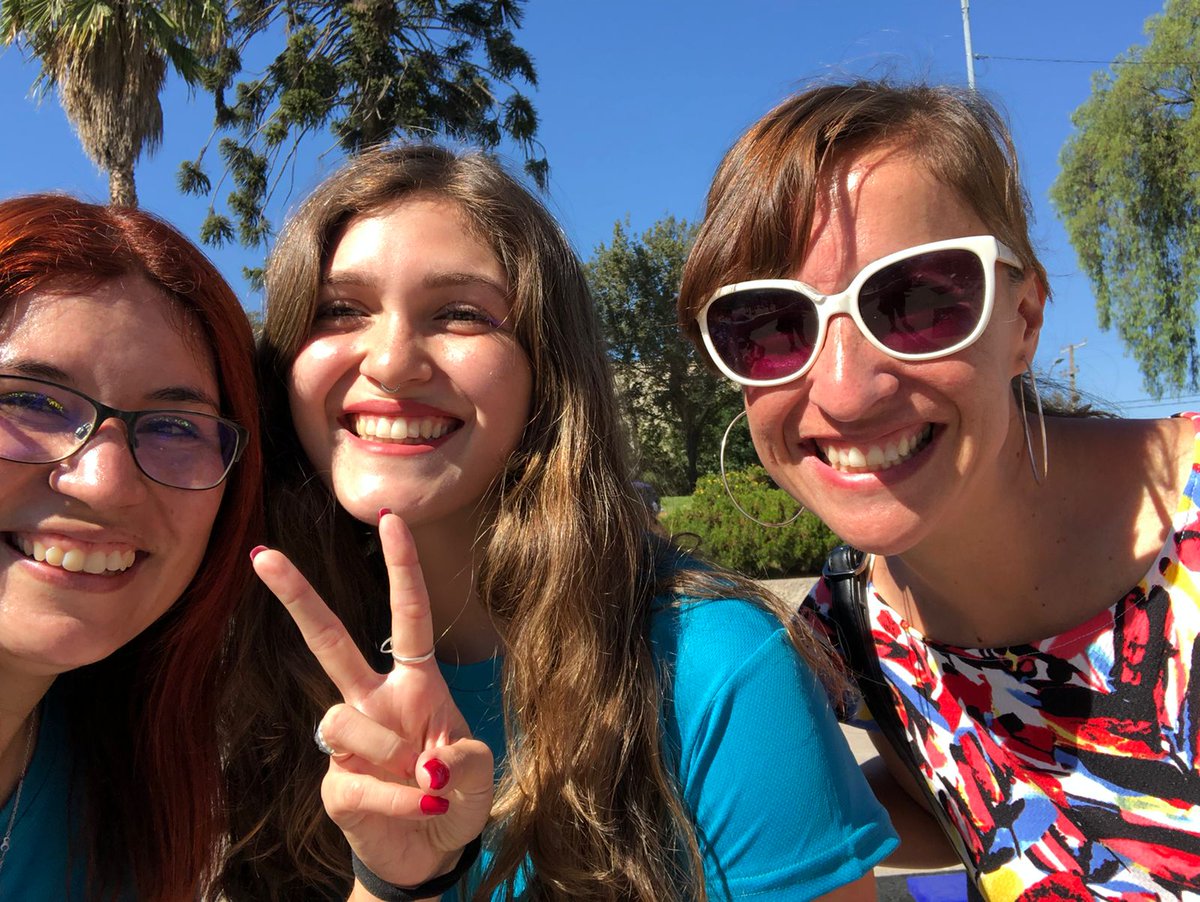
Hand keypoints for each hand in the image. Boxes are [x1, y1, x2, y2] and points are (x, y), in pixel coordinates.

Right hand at [252, 512, 493, 886]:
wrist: (431, 852)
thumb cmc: (456, 795)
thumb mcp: (480, 772)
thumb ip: (466, 759)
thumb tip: (426, 764)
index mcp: (415, 683)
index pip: (407, 616)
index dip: (402, 568)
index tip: (392, 519)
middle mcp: (375, 701)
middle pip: (328, 640)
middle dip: (297, 597)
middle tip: (264, 556)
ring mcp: (350, 740)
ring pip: (342, 717)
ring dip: (391, 753)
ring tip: (424, 784)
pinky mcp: (335, 782)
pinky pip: (354, 777)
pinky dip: (395, 798)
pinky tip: (416, 808)